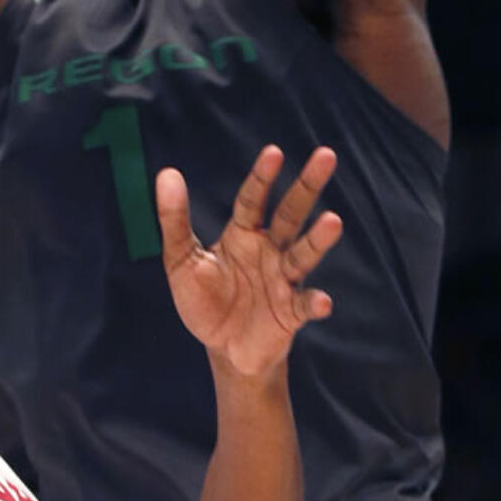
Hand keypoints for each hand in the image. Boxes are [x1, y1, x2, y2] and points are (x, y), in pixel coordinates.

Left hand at [156, 146, 342, 379]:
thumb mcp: (181, 259)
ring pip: (302, 254)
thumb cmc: (205, 300)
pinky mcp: (290, 313)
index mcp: (242, 235)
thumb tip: (166, 173)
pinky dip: (314, 303)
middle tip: (326, 155)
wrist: (224, 349)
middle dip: (307, 186)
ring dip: (318, 240)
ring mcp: (283, 280)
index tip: (274, 151)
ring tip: (334, 221)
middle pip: (289, 214)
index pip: (252, 200)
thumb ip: (173, 219)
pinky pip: (304, 305)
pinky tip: (323, 301)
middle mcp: (268, 251)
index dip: (262, 177)